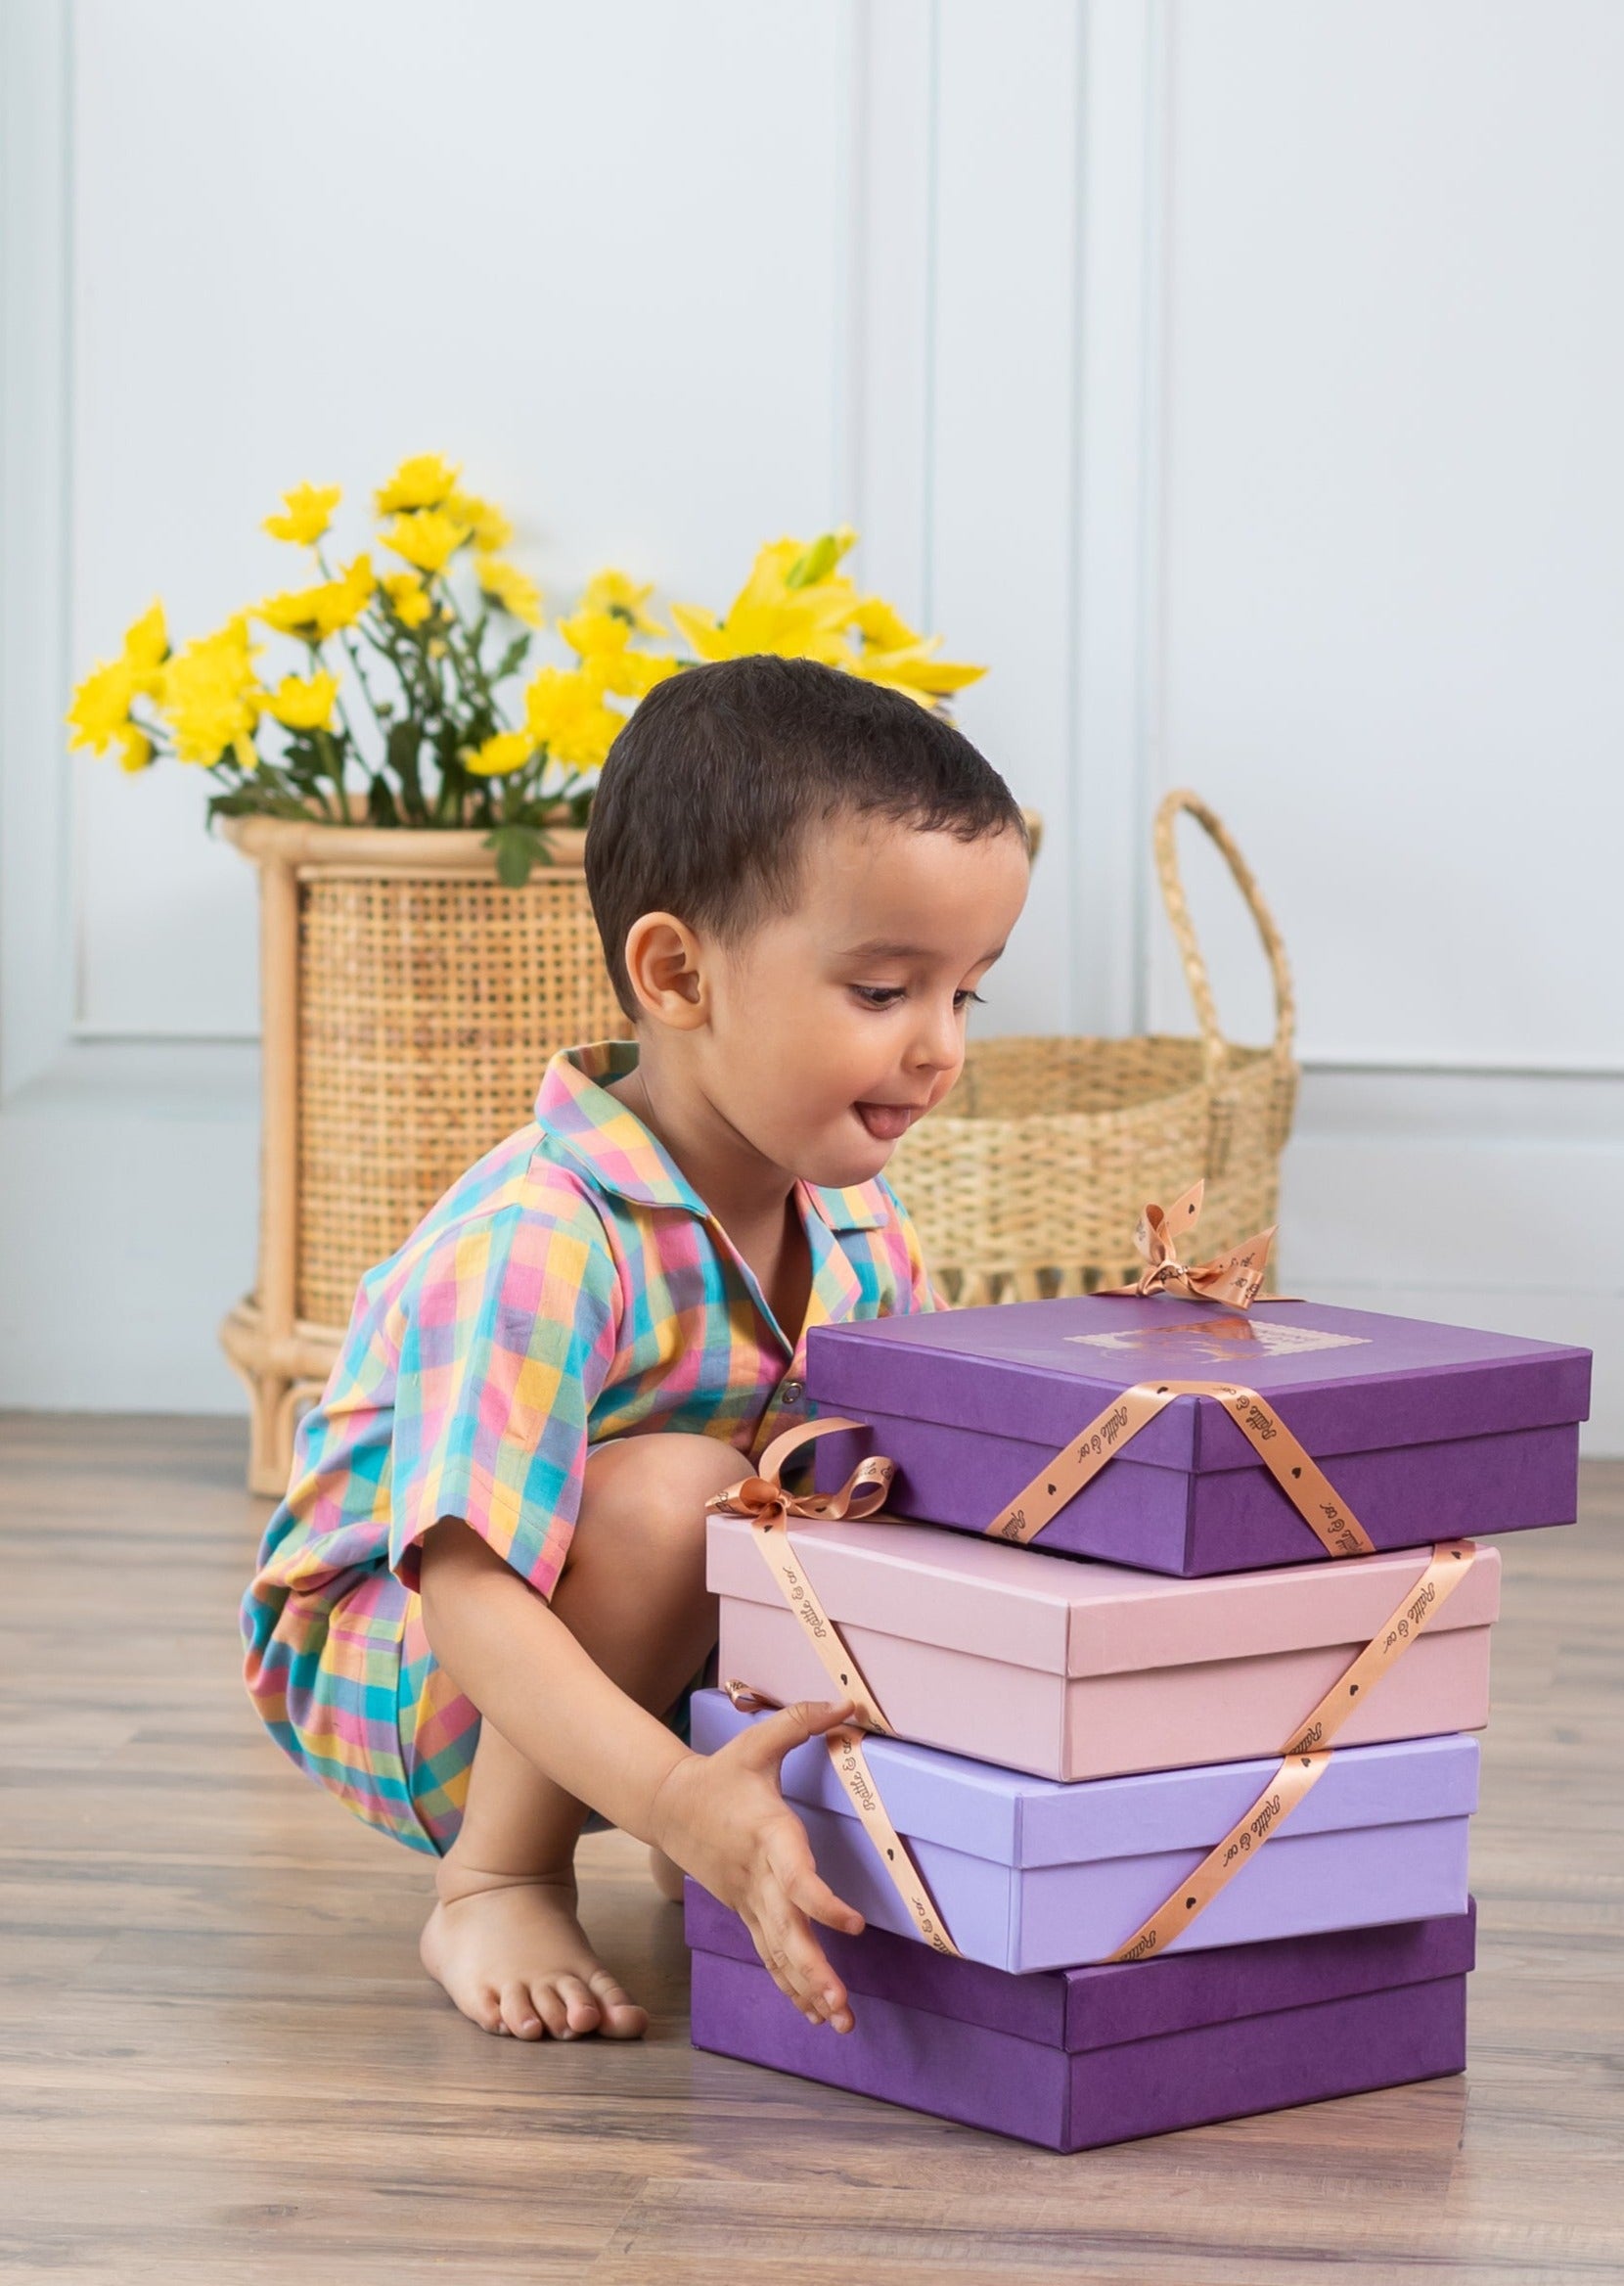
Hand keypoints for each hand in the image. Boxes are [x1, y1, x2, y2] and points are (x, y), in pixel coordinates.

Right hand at [650, 1700, 865, 2032]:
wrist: (670, 1806)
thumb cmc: (721, 1774)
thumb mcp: (757, 1741)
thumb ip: (801, 1720)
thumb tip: (849, 1702)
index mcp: (767, 1837)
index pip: (797, 1877)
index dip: (823, 1903)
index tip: (853, 1925)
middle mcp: (759, 1878)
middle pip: (787, 1934)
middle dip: (815, 1972)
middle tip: (842, 2006)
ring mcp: (751, 1902)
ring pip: (779, 1955)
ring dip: (809, 1990)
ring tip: (840, 2024)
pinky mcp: (748, 1913)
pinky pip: (771, 1956)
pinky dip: (792, 1986)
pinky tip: (816, 2015)